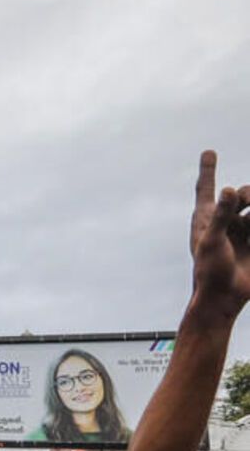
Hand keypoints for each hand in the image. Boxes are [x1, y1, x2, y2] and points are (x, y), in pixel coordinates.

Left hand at [190, 150, 249, 316]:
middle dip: (248, 193)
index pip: (207, 189)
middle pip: (241, 194)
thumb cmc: (209, 271)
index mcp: (206, 219)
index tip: (209, 152)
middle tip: (249, 199)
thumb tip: (227, 190)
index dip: (208, 170)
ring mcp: (242, 232)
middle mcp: (224, 222)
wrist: (224, 298)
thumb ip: (220, 215)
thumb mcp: (211, 241)